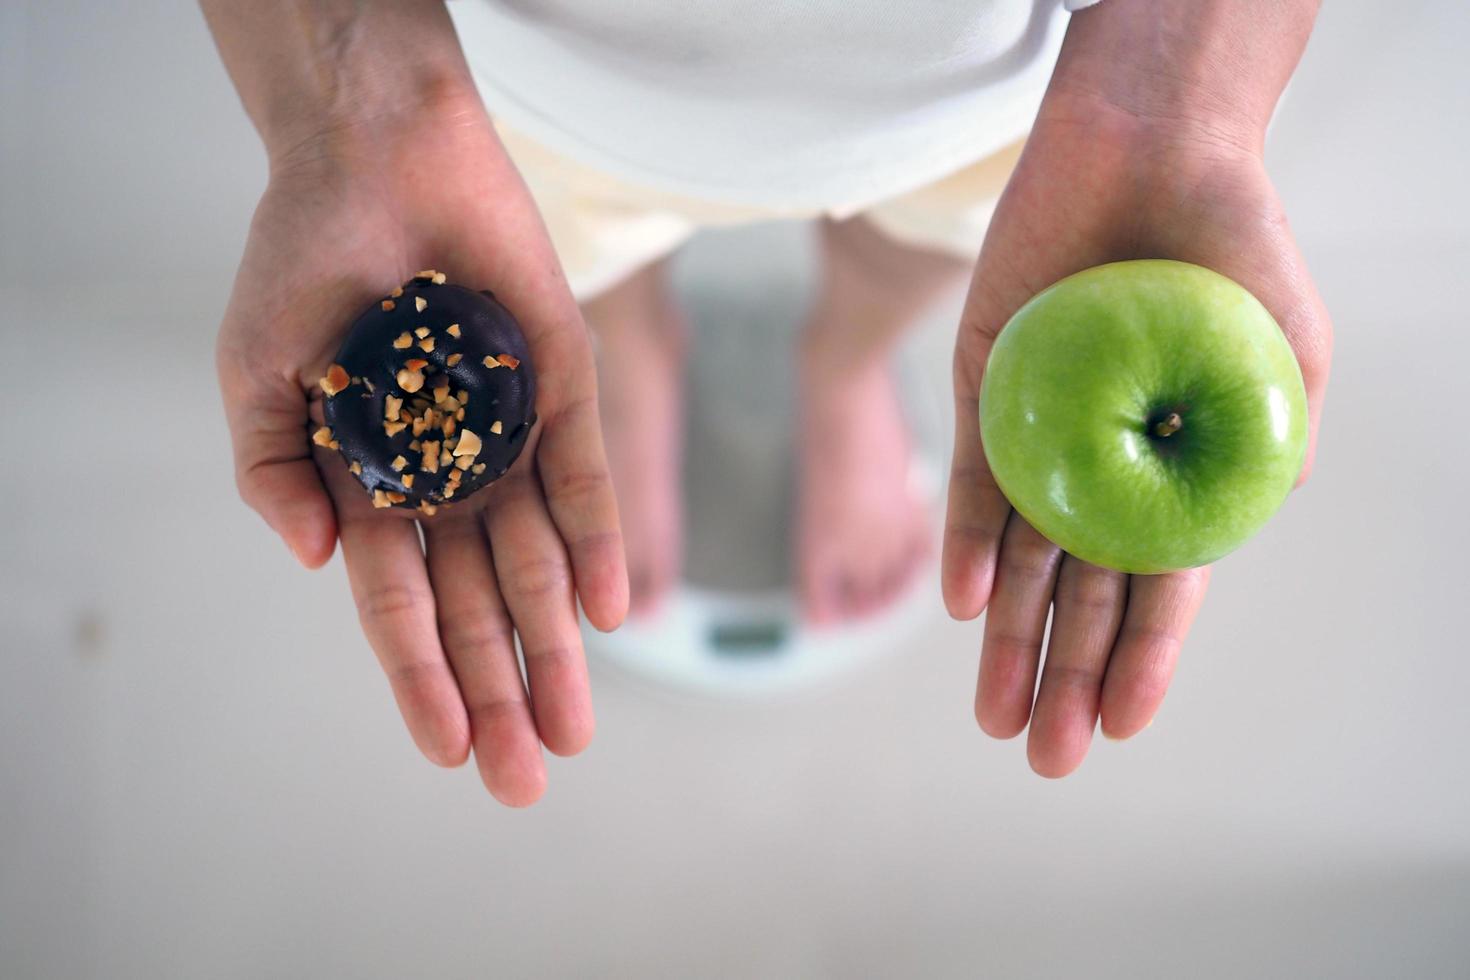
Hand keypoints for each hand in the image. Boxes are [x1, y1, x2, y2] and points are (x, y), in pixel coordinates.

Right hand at [218, 86, 626, 804]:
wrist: (373, 153)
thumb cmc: (302, 261)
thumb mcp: (254, 374)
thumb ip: (269, 469)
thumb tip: (305, 557)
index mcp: (373, 487)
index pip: (401, 606)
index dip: (421, 680)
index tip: (450, 752)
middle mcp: (449, 477)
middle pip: (481, 605)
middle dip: (502, 691)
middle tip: (528, 776)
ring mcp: (510, 437)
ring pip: (540, 562)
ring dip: (559, 644)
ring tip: (575, 726)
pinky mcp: (564, 387)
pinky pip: (584, 475)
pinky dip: (597, 540)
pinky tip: (609, 608)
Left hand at [943, 91, 1330, 776]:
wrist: (1152, 149)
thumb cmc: (1235, 247)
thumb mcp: (1284, 357)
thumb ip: (1268, 444)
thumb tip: (1246, 529)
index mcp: (1175, 474)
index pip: (1156, 589)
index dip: (1141, 660)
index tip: (1120, 728)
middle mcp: (1103, 468)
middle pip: (1081, 593)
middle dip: (1064, 676)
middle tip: (1045, 758)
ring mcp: (1040, 436)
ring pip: (1022, 557)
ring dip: (1008, 638)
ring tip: (995, 717)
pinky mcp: (985, 392)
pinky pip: (978, 479)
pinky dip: (974, 540)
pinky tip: (969, 603)